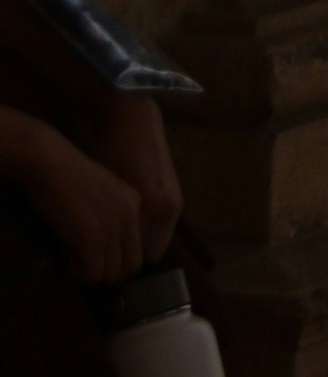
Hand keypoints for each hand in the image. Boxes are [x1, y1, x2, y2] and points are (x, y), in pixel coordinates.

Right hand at [0, 107, 146, 285]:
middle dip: (106, 270)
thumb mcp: (101, 193)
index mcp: (135, 202)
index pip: (137, 248)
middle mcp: (130, 216)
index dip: (114, 257)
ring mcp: (113, 228)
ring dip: (91, 271)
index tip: (94, 251)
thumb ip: (111, 216)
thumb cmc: (67, 176)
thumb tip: (105, 253)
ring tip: (72, 252)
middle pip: (130, 266)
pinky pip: (93, 274)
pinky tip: (66, 252)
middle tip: (84, 260)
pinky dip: (78, 271)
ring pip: (111, 273)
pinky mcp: (93, 239)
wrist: (51, 163)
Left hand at [93, 97, 177, 264]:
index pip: (137, 253)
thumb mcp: (106, 183)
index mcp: (153, 204)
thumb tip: (102, 249)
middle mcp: (170, 207)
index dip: (117, 257)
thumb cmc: (114, 148)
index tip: (101, 254)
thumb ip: (111, 218)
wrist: (137, 119)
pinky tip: (129, 218)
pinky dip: (147, 229)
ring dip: (140, 241)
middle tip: (108, 247)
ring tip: (117, 233)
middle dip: (131, 253)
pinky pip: (162, 228)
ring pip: (157, 240)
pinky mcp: (177, 195)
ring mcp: (176, 201)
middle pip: (150, 252)